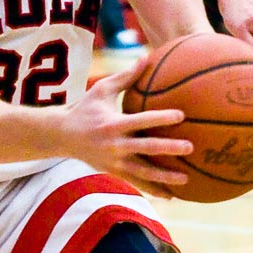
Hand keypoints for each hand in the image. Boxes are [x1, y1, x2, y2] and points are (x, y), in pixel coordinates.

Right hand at [58, 59, 195, 198]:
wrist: (62, 136)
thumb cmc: (85, 108)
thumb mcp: (102, 90)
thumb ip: (126, 76)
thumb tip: (146, 56)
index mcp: (113, 124)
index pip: (141, 120)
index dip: (161, 118)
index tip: (181, 115)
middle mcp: (114, 145)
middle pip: (146, 149)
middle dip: (168, 149)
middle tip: (190, 147)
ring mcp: (114, 162)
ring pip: (143, 173)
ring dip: (164, 177)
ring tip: (186, 179)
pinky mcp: (114, 173)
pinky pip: (137, 184)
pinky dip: (154, 190)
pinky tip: (172, 196)